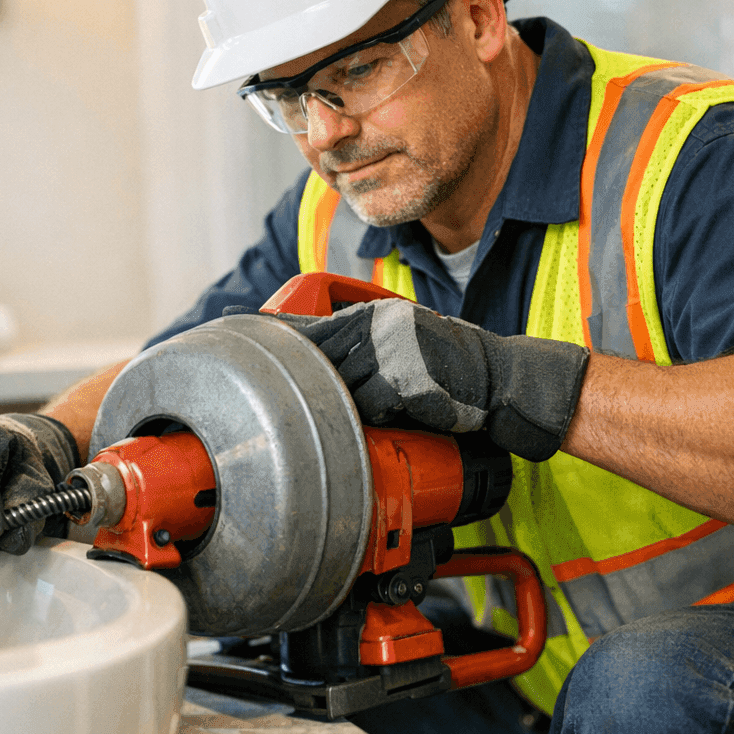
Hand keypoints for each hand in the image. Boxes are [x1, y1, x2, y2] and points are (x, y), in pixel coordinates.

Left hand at [274, 299, 589, 461]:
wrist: (501, 380)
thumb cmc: (448, 368)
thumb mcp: (398, 343)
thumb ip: (357, 346)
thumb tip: (309, 361)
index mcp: (370, 315)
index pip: (307, 322)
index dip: (271, 331)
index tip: (233, 328)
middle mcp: (376, 324)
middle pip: (314, 357)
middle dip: (303, 381)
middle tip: (284, 395)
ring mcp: (389, 350)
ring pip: (339, 387)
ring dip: (347, 408)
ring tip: (375, 413)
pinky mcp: (405, 378)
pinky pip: (370, 407)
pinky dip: (378, 419)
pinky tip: (399, 417)